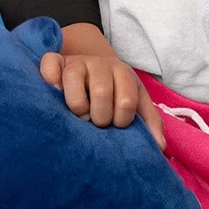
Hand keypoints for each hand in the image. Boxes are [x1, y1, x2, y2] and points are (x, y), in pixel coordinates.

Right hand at [40, 22, 165, 150]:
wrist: (93, 67)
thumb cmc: (115, 93)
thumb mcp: (136, 103)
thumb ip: (149, 124)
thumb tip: (158, 147)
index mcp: (124, 74)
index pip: (126, 102)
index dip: (121, 121)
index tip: (115, 125)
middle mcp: (100, 64)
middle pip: (101, 93)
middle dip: (99, 117)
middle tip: (95, 122)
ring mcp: (76, 62)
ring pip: (73, 79)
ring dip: (76, 105)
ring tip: (78, 114)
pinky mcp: (55, 61)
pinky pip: (49, 65)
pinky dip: (50, 79)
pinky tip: (55, 93)